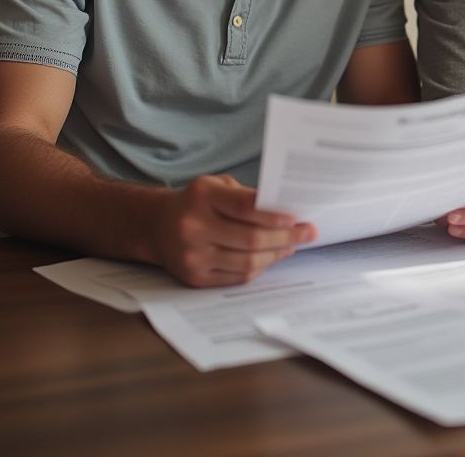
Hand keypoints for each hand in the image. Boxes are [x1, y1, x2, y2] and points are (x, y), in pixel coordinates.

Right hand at [151, 174, 316, 286]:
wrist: (156, 226)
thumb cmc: (196, 202)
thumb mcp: (217, 186)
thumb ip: (247, 196)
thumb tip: (286, 212)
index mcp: (202, 196)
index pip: (246, 208)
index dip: (274, 215)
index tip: (297, 217)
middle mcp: (194, 226)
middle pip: (251, 239)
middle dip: (286, 237)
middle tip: (308, 232)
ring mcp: (193, 255)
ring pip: (247, 261)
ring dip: (276, 254)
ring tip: (292, 245)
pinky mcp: (195, 277)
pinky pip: (237, 276)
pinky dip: (259, 267)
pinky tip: (271, 257)